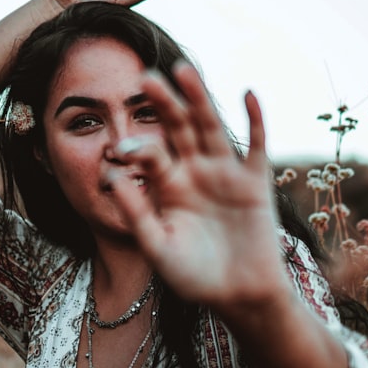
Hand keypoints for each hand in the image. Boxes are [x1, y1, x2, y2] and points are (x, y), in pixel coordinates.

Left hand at [107, 63, 288, 312]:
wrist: (239, 297)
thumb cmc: (194, 276)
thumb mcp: (158, 246)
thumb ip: (137, 213)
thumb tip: (111, 175)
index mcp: (168, 184)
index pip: (151, 154)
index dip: (137, 148)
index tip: (120, 149)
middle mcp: (195, 170)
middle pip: (178, 128)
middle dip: (164, 103)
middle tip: (145, 77)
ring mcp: (226, 173)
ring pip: (211, 126)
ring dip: (200, 98)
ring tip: (185, 70)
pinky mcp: (256, 182)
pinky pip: (256, 145)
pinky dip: (255, 119)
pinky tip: (248, 93)